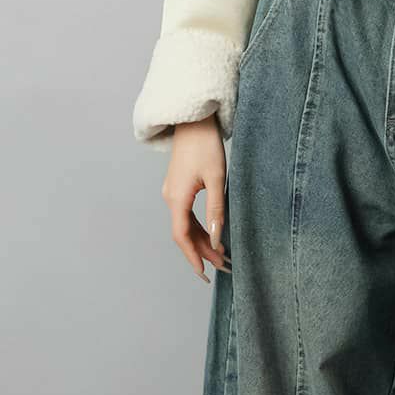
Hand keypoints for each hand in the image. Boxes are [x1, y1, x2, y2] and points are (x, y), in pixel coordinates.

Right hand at [163, 117, 230, 282]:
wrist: (194, 121)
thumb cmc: (206, 145)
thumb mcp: (217, 177)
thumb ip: (216, 208)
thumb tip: (217, 236)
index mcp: (177, 197)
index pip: (181, 236)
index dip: (192, 256)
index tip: (204, 272)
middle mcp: (170, 198)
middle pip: (184, 233)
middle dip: (203, 251)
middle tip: (224, 266)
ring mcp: (173, 192)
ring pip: (185, 224)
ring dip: (202, 240)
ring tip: (222, 255)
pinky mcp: (178, 187)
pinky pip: (186, 214)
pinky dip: (199, 227)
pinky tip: (212, 235)